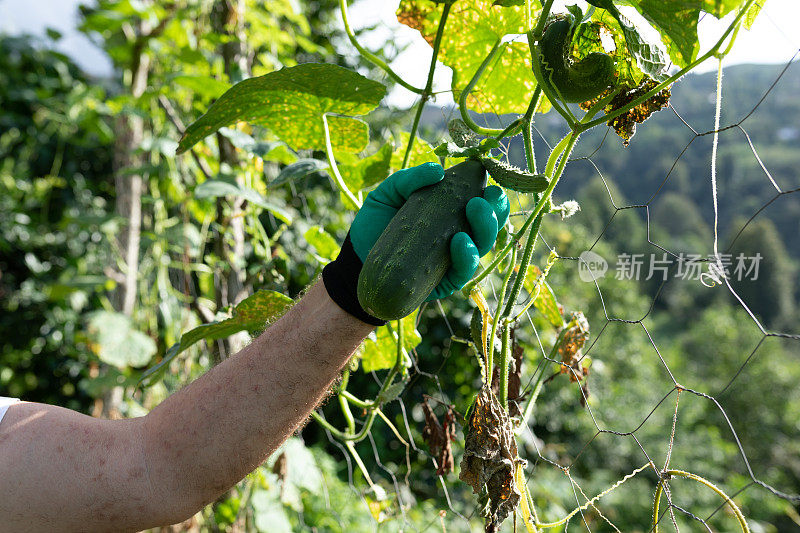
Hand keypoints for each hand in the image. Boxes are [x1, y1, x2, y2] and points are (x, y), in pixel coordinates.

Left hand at [350, 162, 509, 300]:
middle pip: (489, 225)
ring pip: (482, 247)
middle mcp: (459, 235)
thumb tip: (438, 171)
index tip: (490, 182)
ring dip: (484, 231)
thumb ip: (411, 178)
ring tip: (473, 214)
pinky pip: (463, 273)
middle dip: (494, 212)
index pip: (482, 202)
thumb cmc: (376, 220)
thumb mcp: (390, 191)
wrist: (356, 255)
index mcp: (452, 212)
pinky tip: (460, 242)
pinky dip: (467, 258)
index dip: (492, 194)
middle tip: (481, 201)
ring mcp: (453, 260)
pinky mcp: (443, 282)